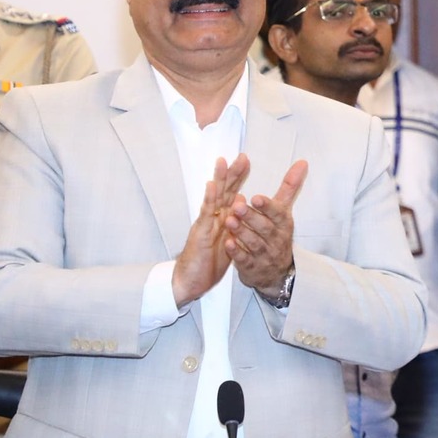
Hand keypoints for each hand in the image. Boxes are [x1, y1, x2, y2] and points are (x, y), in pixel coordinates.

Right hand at [172, 155, 249, 305]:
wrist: (191, 281)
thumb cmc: (208, 261)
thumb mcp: (228, 239)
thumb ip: (234, 219)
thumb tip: (241, 200)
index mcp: (221, 218)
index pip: (231, 193)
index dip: (238, 177)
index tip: (246, 161)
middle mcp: (213, 217)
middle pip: (223, 191)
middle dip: (232, 173)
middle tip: (241, 156)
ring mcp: (205, 223)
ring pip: (213, 198)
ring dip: (219, 180)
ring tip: (223, 161)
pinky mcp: (200, 233)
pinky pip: (206, 215)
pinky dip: (209, 200)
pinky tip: (211, 186)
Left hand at [227, 161, 308, 295]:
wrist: (276, 272)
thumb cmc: (276, 234)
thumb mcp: (284, 211)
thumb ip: (289, 187)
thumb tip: (302, 162)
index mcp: (283, 223)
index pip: (277, 213)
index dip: (267, 207)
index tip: (256, 197)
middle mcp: (275, 239)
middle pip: (265, 228)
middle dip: (251, 217)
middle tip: (237, 206)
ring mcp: (264, 255)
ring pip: (254, 243)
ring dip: (242, 232)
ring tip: (229, 221)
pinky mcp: (252, 267)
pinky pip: (245, 260)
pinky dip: (236, 253)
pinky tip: (227, 243)